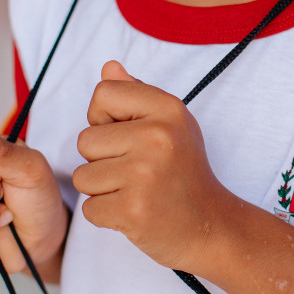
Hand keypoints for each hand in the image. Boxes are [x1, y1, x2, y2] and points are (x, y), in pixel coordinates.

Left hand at [74, 61, 230, 271]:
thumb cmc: (184, 172)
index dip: (106, 118)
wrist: (211, 225)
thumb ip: (137, 93)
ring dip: (102, 189)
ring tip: (136, 191)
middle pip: (86, 140)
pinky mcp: (133, 210)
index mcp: (167, 109)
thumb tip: (108, 67)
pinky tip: (135, 212)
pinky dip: (107, 215)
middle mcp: (157, 136)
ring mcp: (145, 174)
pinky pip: (89, 208)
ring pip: (83, 176)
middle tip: (138, 172)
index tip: (130, 137)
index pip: (103, 94)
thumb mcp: (171, 124)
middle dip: (102, 159)